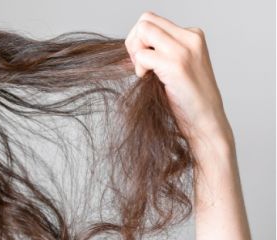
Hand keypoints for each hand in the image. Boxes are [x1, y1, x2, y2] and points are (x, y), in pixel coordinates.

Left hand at [125, 12, 233, 149]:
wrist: (206, 121)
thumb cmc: (188, 99)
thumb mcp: (176, 67)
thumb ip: (161, 51)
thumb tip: (130, 44)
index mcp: (193, 35)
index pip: (152, 20)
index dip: (140, 39)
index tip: (144, 60)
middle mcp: (190, 38)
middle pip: (145, 20)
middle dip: (134, 42)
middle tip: (141, 65)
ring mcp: (184, 50)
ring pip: (143, 31)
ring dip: (135, 53)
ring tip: (145, 72)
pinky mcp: (176, 65)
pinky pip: (142, 55)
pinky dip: (139, 68)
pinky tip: (148, 80)